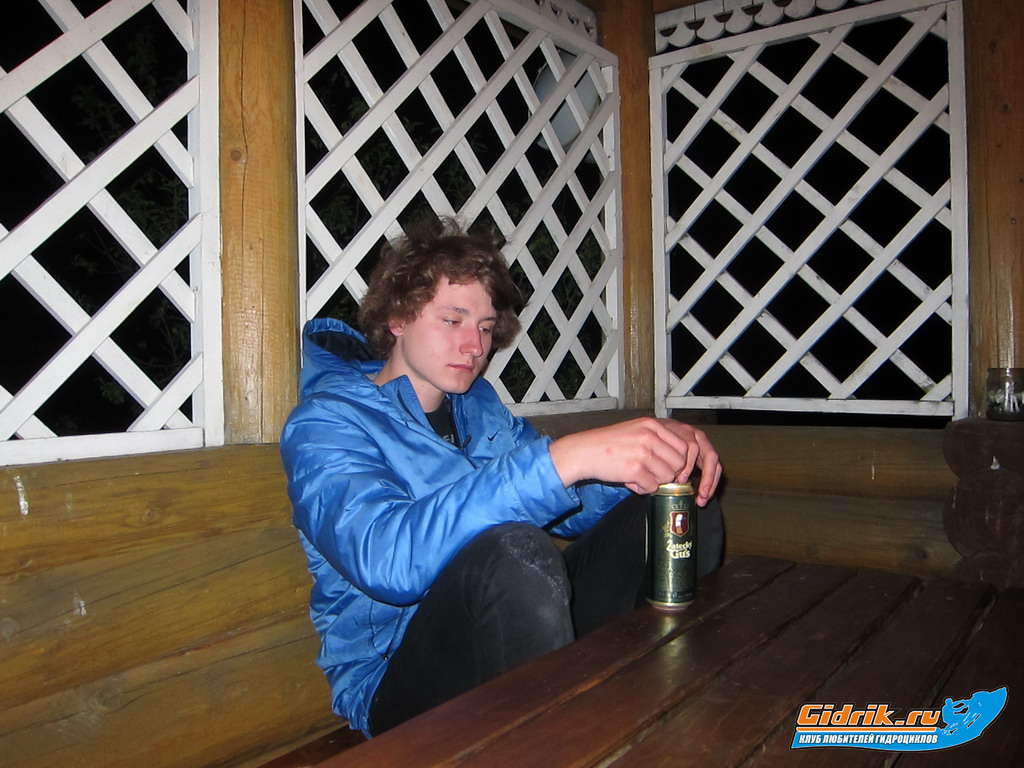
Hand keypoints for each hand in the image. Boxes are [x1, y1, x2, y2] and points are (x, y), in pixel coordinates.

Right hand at [548, 417, 721, 503]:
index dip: (680, 463)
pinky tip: (630, 481)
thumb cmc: (609, 443)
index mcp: (653, 425)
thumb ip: (658, 439)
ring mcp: (643, 452)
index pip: (684, 447)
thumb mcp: (636, 430)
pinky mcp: (635, 469)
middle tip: (652, 474)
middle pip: (679, 464)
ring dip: (655, 481)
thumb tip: (681, 461)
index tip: (671, 469)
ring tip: (639, 476)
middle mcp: (650, 436)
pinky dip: (643, 488)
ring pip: (667, 477)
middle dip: (669, 474)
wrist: (584, 451)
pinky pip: (652, 486)